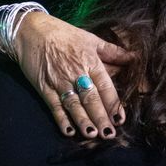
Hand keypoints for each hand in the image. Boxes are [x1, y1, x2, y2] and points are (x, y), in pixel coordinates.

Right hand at [13, 12, 132, 138]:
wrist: (31, 31)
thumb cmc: (64, 34)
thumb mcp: (91, 39)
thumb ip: (113, 52)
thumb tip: (135, 57)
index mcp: (91, 62)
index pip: (105, 86)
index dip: (113, 103)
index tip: (120, 119)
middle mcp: (76, 73)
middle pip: (90, 98)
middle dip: (100, 117)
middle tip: (109, 134)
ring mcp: (59, 82)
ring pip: (74, 104)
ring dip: (83, 120)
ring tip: (92, 134)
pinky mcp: (44, 87)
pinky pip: (54, 106)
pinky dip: (61, 119)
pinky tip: (68, 131)